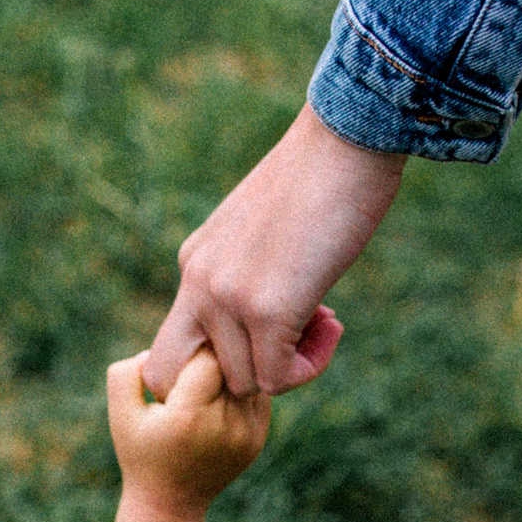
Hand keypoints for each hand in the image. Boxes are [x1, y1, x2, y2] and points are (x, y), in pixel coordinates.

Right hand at [106, 347, 269, 521]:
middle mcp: (224, 425)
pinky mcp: (258, 438)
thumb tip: (156, 350)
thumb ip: (127, 372)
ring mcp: (246, 434)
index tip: (183, 357)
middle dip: (214, 359)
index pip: (209, 358)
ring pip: (248, 377)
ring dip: (230, 373)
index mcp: (189, 416)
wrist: (171, 503)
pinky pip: (256, 396)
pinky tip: (220, 397)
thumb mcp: (120, 414)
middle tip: (196, 363)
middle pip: (231, 366)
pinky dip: (240, 389)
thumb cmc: (140, 454)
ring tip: (207, 381)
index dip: (195, 350)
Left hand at [146, 105, 405, 396]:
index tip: (265, 338)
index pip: (173, 347)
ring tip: (322, 317)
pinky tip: (331, 322)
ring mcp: (227, 296)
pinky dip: (309, 365)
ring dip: (288, 365)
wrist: (347, 141)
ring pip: (244, 381)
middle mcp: (198, 281)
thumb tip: (267, 333)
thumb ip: (248, 277)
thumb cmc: (322, 181)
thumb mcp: (264, 232)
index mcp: (195, 262)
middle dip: (232, 378)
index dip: (215, 361)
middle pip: (178, 376)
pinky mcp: (265, 309)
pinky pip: (277, 378)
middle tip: (282, 347)